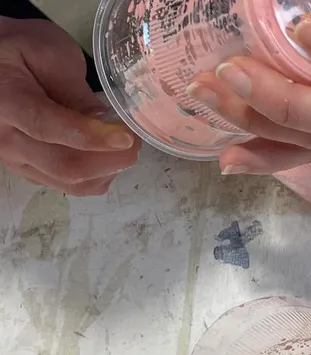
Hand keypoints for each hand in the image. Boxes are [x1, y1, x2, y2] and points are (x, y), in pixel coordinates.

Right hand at [0, 17, 139, 195]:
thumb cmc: (21, 50)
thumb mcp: (49, 55)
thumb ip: (74, 90)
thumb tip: (105, 122)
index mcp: (7, 102)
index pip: (49, 128)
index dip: (92, 137)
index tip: (126, 137)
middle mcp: (6, 138)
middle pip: (63, 166)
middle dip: (109, 160)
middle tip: (135, 142)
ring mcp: (16, 159)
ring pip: (69, 183)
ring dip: (106, 171)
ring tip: (124, 147)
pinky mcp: (28, 169)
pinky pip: (66, 185)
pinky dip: (95, 176)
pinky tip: (108, 156)